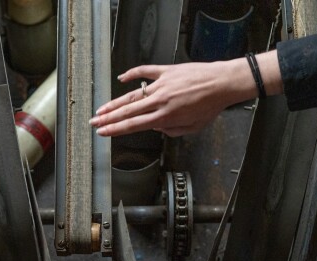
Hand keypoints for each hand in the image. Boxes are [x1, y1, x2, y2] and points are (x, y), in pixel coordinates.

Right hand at [89, 52, 282, 136]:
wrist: (222, 83)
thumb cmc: (210, 106)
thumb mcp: (193, 128)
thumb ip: (172, 131)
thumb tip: (156, 128)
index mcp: (165, 116)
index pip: (134, 126)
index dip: (115, 130)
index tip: (103, 133)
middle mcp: (160, 101)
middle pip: (127, 112)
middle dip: (108, 119)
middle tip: (94, 123)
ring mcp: (161, 84)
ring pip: (132, 95)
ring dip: (115, 103)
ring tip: (101, 109)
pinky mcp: (167, 71)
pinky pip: (145, 71)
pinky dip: (132, 74)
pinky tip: (122, 78)